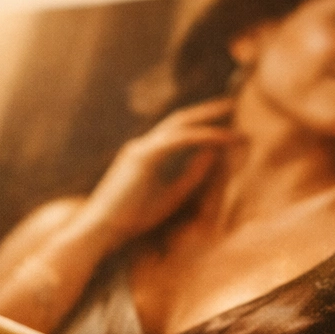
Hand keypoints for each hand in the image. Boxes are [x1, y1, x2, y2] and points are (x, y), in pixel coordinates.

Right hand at [77, 96, 241, 246]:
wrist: (100, 231)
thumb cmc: (131, 221)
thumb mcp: (170, 197)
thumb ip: (191, 176)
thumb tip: (214, 155)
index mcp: (145, 156)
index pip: (177, 132)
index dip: (201, 125)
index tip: (226, 123)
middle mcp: (142, 147)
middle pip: (179, 119)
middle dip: (207, 110)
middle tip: (232, 102)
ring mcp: (140, 149)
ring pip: (181, 123)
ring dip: (210, 118)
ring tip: (234, 114)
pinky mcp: (143, 157)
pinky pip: (180, 139)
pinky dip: (204, 136)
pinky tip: (224, 137)